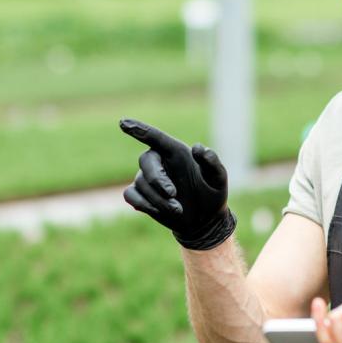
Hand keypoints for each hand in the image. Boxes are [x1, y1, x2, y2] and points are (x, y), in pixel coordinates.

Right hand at [118, 118, 235, 250]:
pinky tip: (158, 210)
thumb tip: (197, 148)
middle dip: (158, 179)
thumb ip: (212, 162)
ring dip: (159, 199)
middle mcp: (159, 161)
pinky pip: (130, 195)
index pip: (154, 136)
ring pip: (141, 183)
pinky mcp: (140, 195)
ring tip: (178, 209)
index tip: (123, 122)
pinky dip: (143, 203)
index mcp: (175, 151)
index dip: (139, 129)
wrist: (204, 220)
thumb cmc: (212, 193)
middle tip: (173, 194)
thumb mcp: (218, 178)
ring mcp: (147, 178)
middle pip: (146, 161)